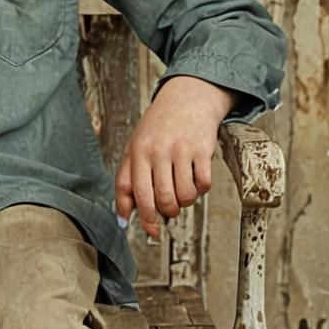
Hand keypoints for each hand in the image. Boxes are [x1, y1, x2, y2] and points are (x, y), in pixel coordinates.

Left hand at [115, 76, 236, 237]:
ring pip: (184, 196)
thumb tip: (124, 217)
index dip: (143, 217)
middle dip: (167, 212)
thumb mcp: (136, 148)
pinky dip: (201, 189)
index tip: (151, 230)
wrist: (187, 99)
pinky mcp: (202, 150)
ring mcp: (181, 150)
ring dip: (185, 201)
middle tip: (170, 208)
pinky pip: (203, 185)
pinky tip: (195, 177)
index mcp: (138, 151)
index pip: (136, 193)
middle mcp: (158, 150)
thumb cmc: (158, 127)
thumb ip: (127, 180)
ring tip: (182, 189)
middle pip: (162, 199)